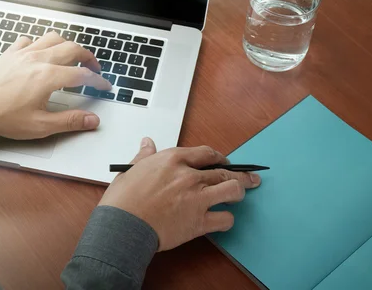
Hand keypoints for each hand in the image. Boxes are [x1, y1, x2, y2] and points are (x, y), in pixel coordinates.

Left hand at [0, 32, 111, 138]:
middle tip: (94, 69)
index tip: (104, 86)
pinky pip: (31, 40)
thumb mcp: (40, 126)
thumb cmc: (3, 116)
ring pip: (53, 38)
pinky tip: (42, 55)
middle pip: (72, 48)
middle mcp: (38, 60)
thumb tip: (92, 120)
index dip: (97, 80)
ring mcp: (24, 53)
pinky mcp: (11, 53)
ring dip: (67, 46)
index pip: (82, 74)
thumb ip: (70, 121)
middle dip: (88, 58)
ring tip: (72, 58)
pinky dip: (41, 44)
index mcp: (48, 77)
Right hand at [99, 138, 260, 250]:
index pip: (206, 153)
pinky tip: (224, 219)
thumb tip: (147, 143)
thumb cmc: (123, 200)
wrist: (122, 227)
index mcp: (173, 159)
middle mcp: (189, 175)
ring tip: (240, 194)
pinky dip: (227, 219)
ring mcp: (197, 198)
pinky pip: (225, 219)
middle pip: (223, 171)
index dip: (219, 157)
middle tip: (249, 177)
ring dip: (239, 191)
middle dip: (239, 174)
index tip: (223, 161)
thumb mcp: (131, 170)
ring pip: (232, 189)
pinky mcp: (199, 222)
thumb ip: (144, 156)